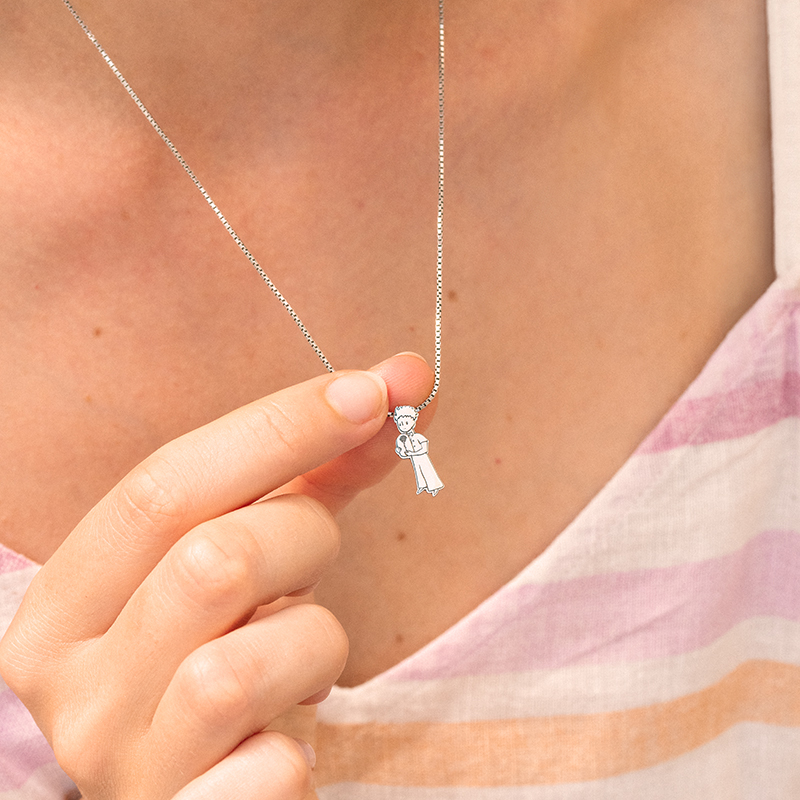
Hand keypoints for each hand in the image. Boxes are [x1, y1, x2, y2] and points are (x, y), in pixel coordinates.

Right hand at [0, 354, 433, 799]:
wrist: (202, 797)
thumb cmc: (229, 652)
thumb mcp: (255, 554)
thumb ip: (319, 471)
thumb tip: (405, 375)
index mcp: (67, 601)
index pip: (163, 486)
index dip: (278, 428)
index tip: (373, 391)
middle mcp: (67, 686)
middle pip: (209, 561)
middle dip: (302, 540)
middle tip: (315, 559)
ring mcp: (116, 768)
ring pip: (240, 669)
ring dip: (312, 644)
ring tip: (301, 658)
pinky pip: (271, 773)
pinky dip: (300, 744)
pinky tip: (283, 739)